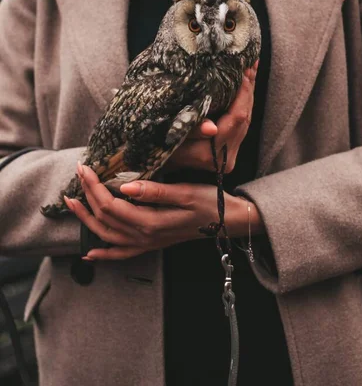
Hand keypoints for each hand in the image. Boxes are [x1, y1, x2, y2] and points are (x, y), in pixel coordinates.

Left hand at [64, 165, 263, 260]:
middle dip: (87, 196)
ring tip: (73, 204)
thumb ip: (155, 192)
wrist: (228, 221)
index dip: (94, 186)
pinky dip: (104, 254)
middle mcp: (145, 236)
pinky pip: (122, 254)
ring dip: (87, 220)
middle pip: (105, 218)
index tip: (85, 167)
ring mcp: (147, 243)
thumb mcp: (186, 192)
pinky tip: (90, 252)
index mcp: (151, 222)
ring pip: (108, 235)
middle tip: (77, 175)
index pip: (111, 204)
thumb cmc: (210, 203)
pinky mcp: (152, 245)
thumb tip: (125, 188)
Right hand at [165, 61, 257, 173]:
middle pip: (244, 118)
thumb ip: (190, 129)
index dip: (242, 94)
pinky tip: (246, 86)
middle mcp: (226, 157)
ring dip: (248, 95)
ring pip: (246, 120)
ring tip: (250, 70)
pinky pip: (242, 123)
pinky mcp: (231, 150)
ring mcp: (230, 155)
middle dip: (248, 90)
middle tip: (251, 64)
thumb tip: (211, 129)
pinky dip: (244, 104)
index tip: (243, 70)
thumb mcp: (170, 134)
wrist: (160, 161)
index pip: (236, 118)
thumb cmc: (160, 142)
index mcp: (211, 153)